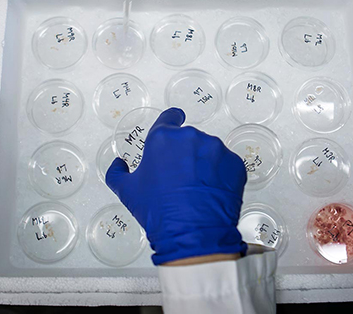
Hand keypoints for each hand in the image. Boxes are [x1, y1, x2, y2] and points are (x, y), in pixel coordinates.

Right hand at [106, 107, 247, 264]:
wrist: (193, 234)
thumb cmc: (160, 212)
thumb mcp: (127, 192)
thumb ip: (117, 172)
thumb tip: (118, 165)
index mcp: (163, 138)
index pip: (170, 116)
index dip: (172, 119)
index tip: (176, 120)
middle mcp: (191, 137)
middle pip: (188, 139)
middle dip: (184, 154)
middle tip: (178, 178)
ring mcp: (216, 150)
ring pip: (208, 152)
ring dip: (203, 164)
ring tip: (195, 190)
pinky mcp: (235, 165)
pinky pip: (226, 166)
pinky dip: (220, 176)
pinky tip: (210, 193)